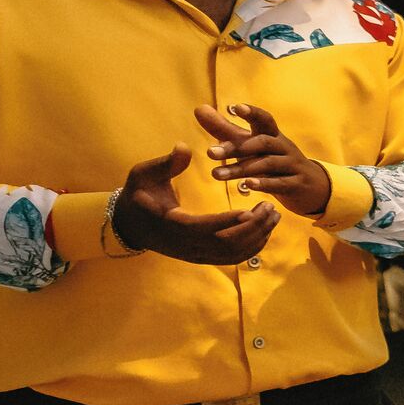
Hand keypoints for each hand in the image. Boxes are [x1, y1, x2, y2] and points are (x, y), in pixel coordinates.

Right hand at [109, 148, 276, 264]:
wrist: (130, 223)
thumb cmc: (138, 194)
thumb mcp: (144, 174)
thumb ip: (165, 163)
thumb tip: (184, 147)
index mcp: (171, 224)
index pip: (203, 228)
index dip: (228, 221)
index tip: (250, 209)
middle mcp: (185, 245)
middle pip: (225, 244)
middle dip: (252, 228)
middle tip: (270, 206)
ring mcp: (194, 254)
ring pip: (232, 253)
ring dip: (257, 237)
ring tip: (273, 214)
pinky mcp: (202, 257)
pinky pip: (231, 257)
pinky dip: (252, 247)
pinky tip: (265, 229)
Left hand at [196, 103, 330, 214]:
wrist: (311, 187)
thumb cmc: (275, 161)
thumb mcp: (251, 145)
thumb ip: (225, 130)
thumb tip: (199, 108)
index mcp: (273, 135)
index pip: (265, 120)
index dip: (252, 112)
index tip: (234, 107)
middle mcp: (284, 147)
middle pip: (262, 143)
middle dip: (236, 147)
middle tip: (210, 152)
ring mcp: (292, 165)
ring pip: (268, 163)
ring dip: (241, 169)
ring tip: (217, 175)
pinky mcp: (296, 184)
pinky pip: (280, 183)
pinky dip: (264, 183)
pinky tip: (247, 186)